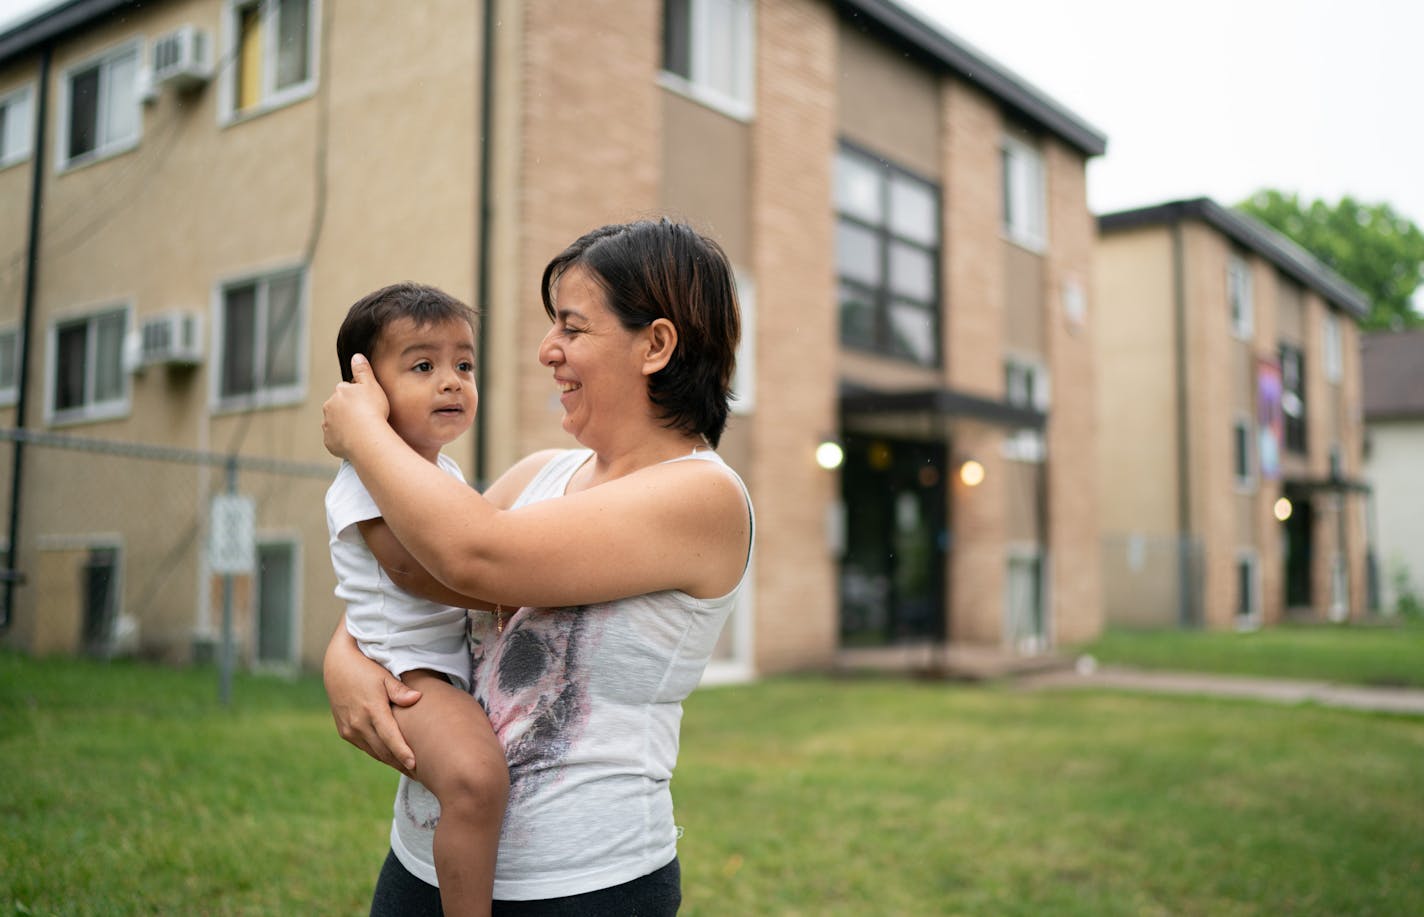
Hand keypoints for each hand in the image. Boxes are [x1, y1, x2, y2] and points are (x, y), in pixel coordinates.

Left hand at [322, 354, 390, 459]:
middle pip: (339, 406)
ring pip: (336, 422)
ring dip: (345, 424)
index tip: (367, 403)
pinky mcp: (329, 441)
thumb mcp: (371, 385)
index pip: (347, 390)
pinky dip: (343, 439)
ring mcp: (328, 425)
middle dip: (349, 410)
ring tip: (361, 430)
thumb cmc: (372, 410)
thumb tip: (356, 356)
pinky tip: (355, 440)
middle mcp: (329, 406)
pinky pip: (335, 439)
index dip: (358, 396)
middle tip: (365, 417)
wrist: (367, 438)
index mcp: (340, 391)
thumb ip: (362, 370)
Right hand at [323, 624, 420, 772]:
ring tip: (410, 770)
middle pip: (383, 750)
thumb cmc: (366, 669)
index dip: (403, 753)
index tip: (415, 765)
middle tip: (421, 773)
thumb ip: (399, 690)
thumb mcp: (384, 676)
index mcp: (371, 709)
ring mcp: (349, 729)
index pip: (390, 738)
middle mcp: (358, 723)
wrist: (337, 666)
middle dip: (401, 763)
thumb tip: (417, 698)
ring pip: (374, 752)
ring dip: (391, 762)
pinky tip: (392, 758)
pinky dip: (379, 754)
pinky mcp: (344, 731)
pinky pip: (365, 747)